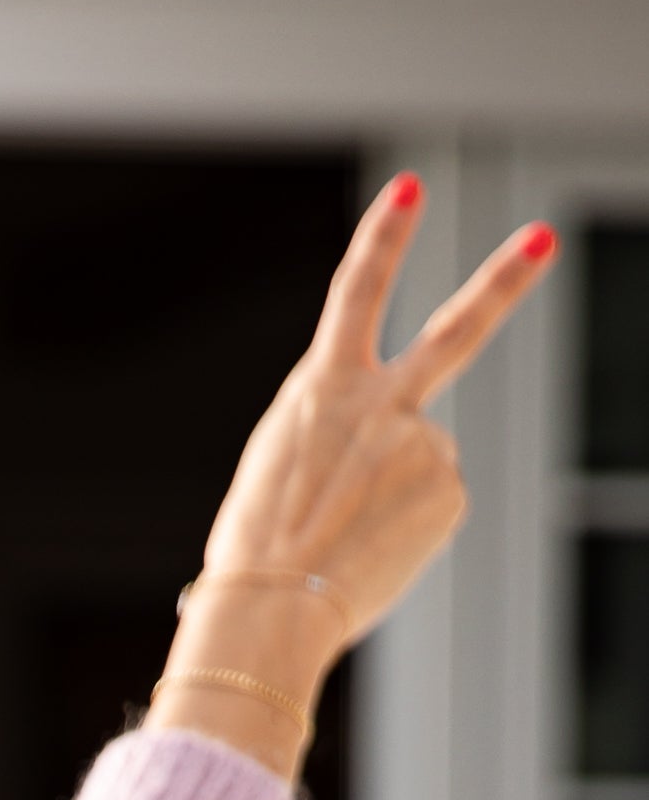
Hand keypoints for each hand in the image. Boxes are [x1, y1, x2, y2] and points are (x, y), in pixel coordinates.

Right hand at [151, 178, 555, 778]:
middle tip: (544, 240)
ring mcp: (421, 444)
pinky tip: (372, 553)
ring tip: (345, 539)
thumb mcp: (278, 468)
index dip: (383, 236)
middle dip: (504, 280)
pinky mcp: (448, 491)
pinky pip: (434, 505)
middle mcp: (379, 404)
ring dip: (393, 497)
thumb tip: (400, 454)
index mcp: (320, 389)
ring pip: (422, 460)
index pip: (356, 292)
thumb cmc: (255, 553)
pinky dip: (406, 530)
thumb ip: (339, 434)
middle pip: (456, 332)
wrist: (270, 610)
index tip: (410, 188)